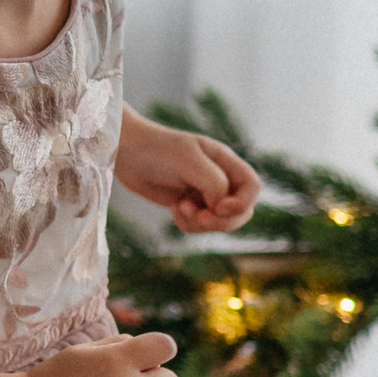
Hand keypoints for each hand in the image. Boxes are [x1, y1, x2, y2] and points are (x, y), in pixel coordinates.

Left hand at [115, 111, 259, 232]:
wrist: (125, 152)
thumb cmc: (156, 150)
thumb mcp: (188, 162)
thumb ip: (213, 183)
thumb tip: (222, 208)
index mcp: (225, 161)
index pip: (252, 187)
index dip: (242, 203)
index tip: (219, 208)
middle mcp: (218, 178)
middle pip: (241, 211)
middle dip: (222, 220)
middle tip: (200, 217)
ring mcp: (203, 193)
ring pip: (220, 222)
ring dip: (202, 223)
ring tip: (180, 208)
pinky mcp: (186, 204)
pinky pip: (199, 226)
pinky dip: (188, 224)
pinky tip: (174, 209)